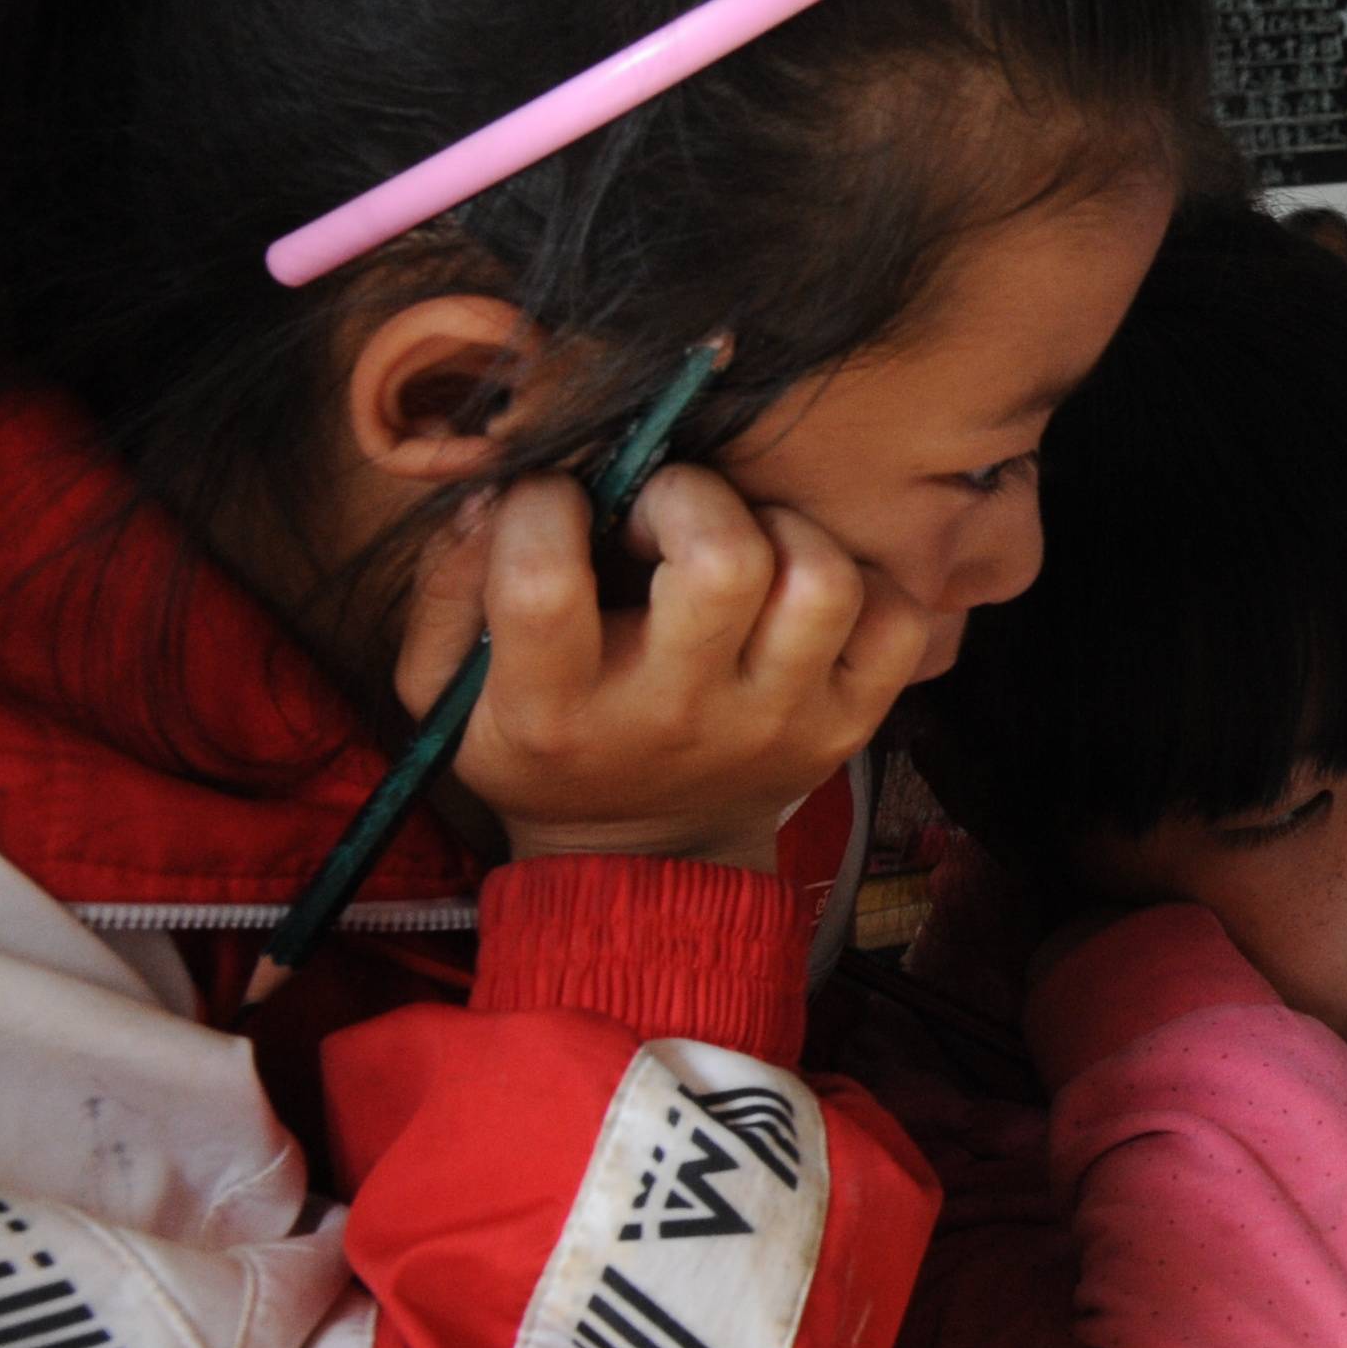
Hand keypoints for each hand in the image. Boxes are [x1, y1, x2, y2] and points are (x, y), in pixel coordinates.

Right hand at [404, 465, 933, 869]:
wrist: (644, 861)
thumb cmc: (543, 743)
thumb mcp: (449, 689)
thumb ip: (450, 584)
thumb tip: (503, 486)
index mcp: (555, 710)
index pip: (544, 582)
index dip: (545, 507)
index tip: (557, 504)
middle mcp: (674, 716)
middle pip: (721, 561)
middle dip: (687, 497)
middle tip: (662, 513)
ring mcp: (776, 722)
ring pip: (821, 578)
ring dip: (781, 530)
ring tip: (740, 544)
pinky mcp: (848, 724)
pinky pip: (897, 618)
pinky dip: (863, 582)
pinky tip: (799, 590)